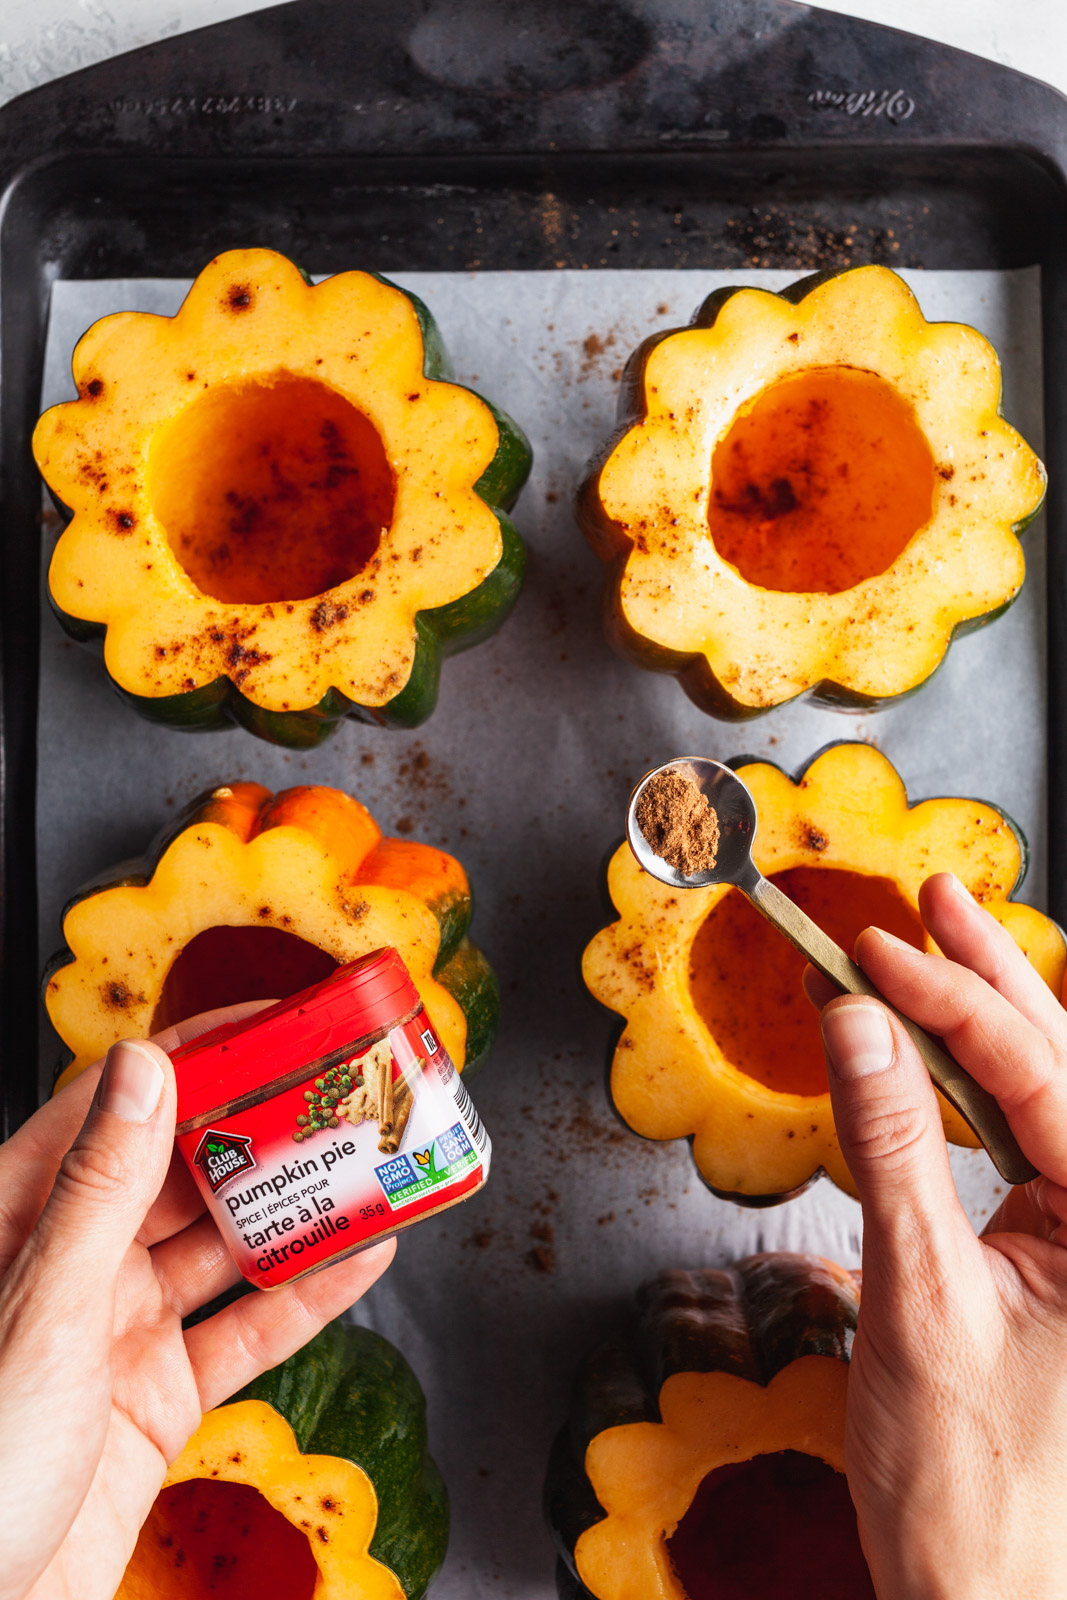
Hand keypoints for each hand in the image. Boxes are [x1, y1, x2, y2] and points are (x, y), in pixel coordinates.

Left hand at [0, 1007, 393, 1599]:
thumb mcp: (39, 1312)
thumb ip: (99, 1191)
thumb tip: (144, 1067)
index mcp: (22, 1217)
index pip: (122, 1102)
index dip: (201, 1051)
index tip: (274, 1024)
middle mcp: (74, 1262)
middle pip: (186, 1168)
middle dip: (265, 1130)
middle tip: (340, 1094)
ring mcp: (118, 1329)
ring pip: (225, 1246)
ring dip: (297, 1210)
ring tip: (368, 1166)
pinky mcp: (156, 1397)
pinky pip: (244, 1332)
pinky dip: (305, 1297)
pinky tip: (358, 1258)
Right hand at [805, 872, 1066, 1598]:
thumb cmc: (968, 1483)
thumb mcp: (918, 1300)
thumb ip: (890, 1151)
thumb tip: (856, 1025)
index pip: (1040, 1075)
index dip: (951, 999)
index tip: (872, 952)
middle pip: (1061, 1069)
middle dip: (995, 980)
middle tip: (936, 901)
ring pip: (1047, 1100)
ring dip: (987, 1023)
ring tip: (941, 945)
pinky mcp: (1060, 1260)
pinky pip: (1025, 1148)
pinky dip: (975, 1092)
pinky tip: (941, 1051)